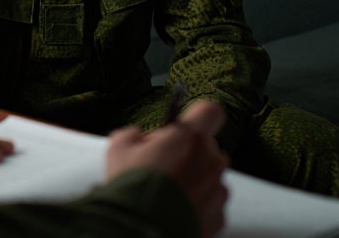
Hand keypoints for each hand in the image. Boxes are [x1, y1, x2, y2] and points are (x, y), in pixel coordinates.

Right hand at [105, 100, 229, 237]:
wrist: (141, 229)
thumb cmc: (132, 184)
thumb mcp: (119, 147)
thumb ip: (134, 134)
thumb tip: (139, 137)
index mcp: (191, 137)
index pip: (210, 112)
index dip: (197, 117)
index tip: (183, 127)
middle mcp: (212, 160)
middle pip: (206, 148)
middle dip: (186, 154)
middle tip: (161, 166)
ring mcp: (218, 190)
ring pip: (208, 177)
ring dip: (192, 181)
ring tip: (165, 194)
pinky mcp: (219, 216)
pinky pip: (209, 204)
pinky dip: (195, 206)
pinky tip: (173, 210)